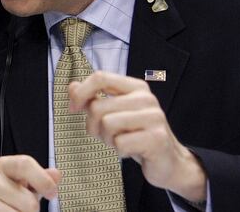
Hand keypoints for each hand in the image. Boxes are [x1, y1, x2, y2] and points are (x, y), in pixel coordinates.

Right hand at [0, 155, 60, 211]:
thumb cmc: (11, 195)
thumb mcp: (27, 185)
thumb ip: (42, 179)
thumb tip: (56, 174)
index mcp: (4, 166)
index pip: (24, 164)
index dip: (42, 179)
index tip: (52, 194)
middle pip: (28, 201)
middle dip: (33, 210)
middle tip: (26, 209)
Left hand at [69, 71, 206, 201]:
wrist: (167, 162)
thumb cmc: (135, 135)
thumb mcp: (112, 113)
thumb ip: (92, 98)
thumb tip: (72, 86)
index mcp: (135, 87)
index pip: (100, 77)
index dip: (81, 92)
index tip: (73, 108)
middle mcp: (146, 98)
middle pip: (98, 106)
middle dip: (93, 126)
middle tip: (106, 135)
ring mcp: (154, 117)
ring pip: (107, 124)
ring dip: (107, 139)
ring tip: (119, 141)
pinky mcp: (157, 138)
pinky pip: (120, 143)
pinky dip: (119, 150)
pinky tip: (131, 150)